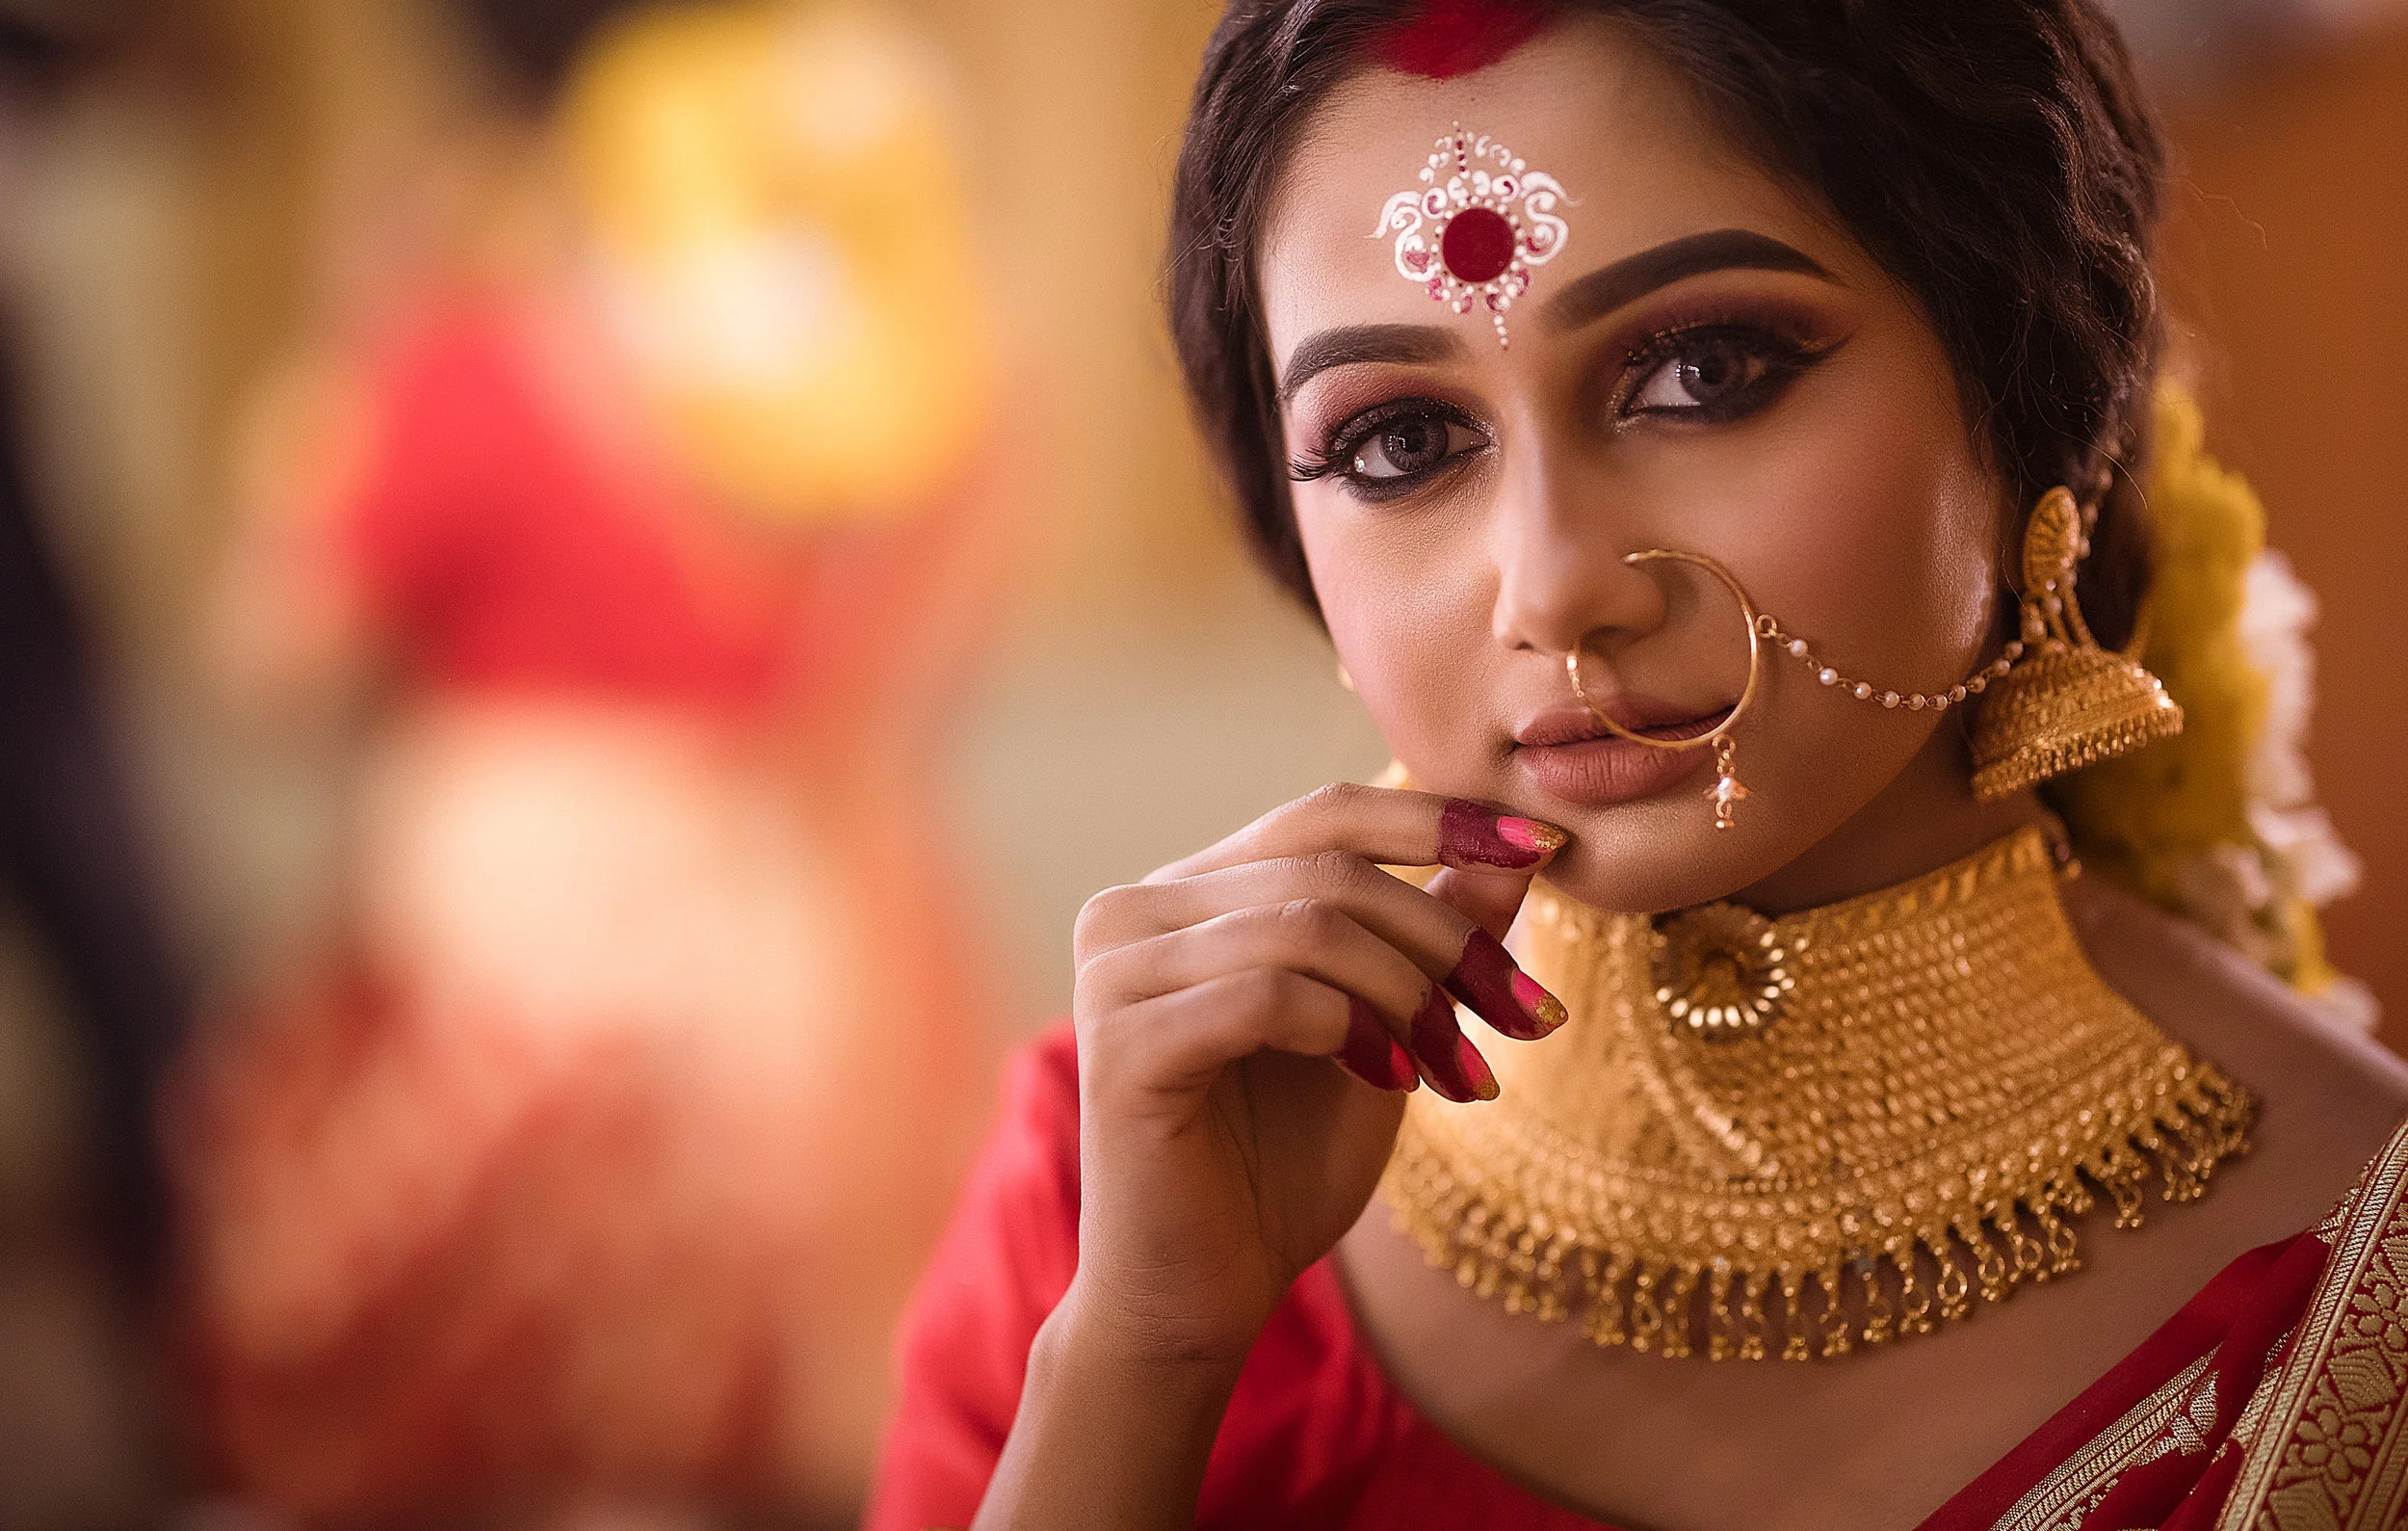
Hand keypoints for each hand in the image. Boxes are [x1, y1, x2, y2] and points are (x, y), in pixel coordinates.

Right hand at [1063, 783, 1572, 1368]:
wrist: (1200, 1299)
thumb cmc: (1281, 1168)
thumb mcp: (1384, 1035)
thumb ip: (1431, 939)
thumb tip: (1520, 852)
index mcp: (1189, 893)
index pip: (1323, 812)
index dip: (1438, 818)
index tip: (1549, 847)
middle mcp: (1135, 912)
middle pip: (1327, 864)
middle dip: (1449, 937)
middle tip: (1532, 1016)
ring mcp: (1116, 973)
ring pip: (1306, 924)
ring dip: (1414, 995)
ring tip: (1463, 1070)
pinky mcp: (1121, 1045)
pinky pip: (1267, 994)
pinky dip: (1351, 1030)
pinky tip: (1392, 1083)